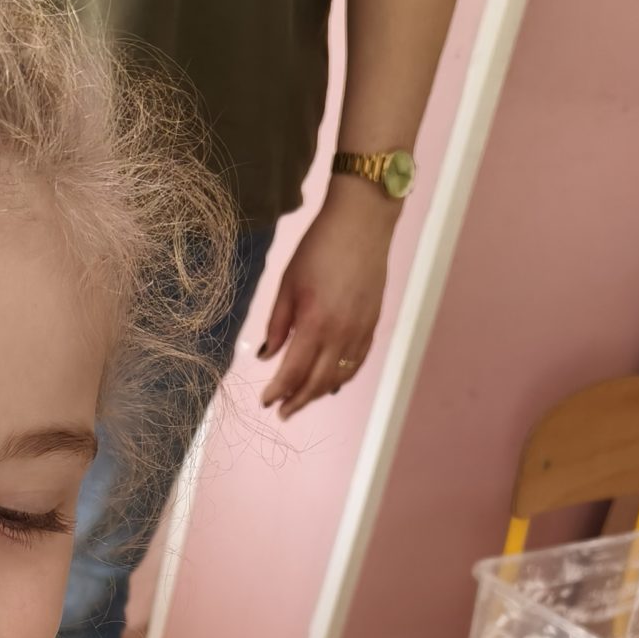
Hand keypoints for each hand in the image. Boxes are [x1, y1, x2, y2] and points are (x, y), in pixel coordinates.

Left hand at [257, 180, 393, 417]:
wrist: (362, 225)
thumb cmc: (320, 248)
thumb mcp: (288, 285)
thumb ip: (277, 325)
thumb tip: (266, 356)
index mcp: (315, 324)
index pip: (293, 372)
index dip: (278, 391)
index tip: (265, 401)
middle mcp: (341, 335)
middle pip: (317, 383)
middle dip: (297, 401)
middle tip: (282, 412)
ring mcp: (360, 333)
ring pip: (339, 378)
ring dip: (319, 394)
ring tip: (302, 400)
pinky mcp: (372, 326)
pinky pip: (357, 364)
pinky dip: (342, 378)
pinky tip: (331, 384)